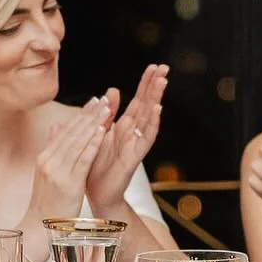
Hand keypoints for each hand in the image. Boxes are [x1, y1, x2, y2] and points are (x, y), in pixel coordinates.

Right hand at [27, 101, 112, 221]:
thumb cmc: (46, 204)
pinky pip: (83, 159)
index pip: (65, 130)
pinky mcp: (68, 183)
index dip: (81, 114)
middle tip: (103, 98)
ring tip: (107, 109)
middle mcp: (49, 160)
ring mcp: (58, 171)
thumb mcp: (46, 174)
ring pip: (78, 141)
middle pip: (72, 132)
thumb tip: (55, 127)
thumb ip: (52, 150)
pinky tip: (102, 131)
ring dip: (94, 123)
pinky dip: (93, 143)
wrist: (38, 227)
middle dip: (89, 114)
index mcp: (44, 157)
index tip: (94, 101)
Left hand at [85, 65, 167, 213]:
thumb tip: (112, 89)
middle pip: (147, 105)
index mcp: (123, 127)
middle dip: (155, 86)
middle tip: (164, 67)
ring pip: (149, 118)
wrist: (97, 195)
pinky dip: (152, 124)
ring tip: (163, 81)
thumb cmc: (97, 167)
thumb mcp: (99, 133)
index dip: (146, 83)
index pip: (138, 100)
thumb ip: (107, 113)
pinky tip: (157, 111)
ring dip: (156, 99)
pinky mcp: (134, 157)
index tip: (154, 66)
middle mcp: (132, 134)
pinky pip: (145, 139)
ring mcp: (135, 145)